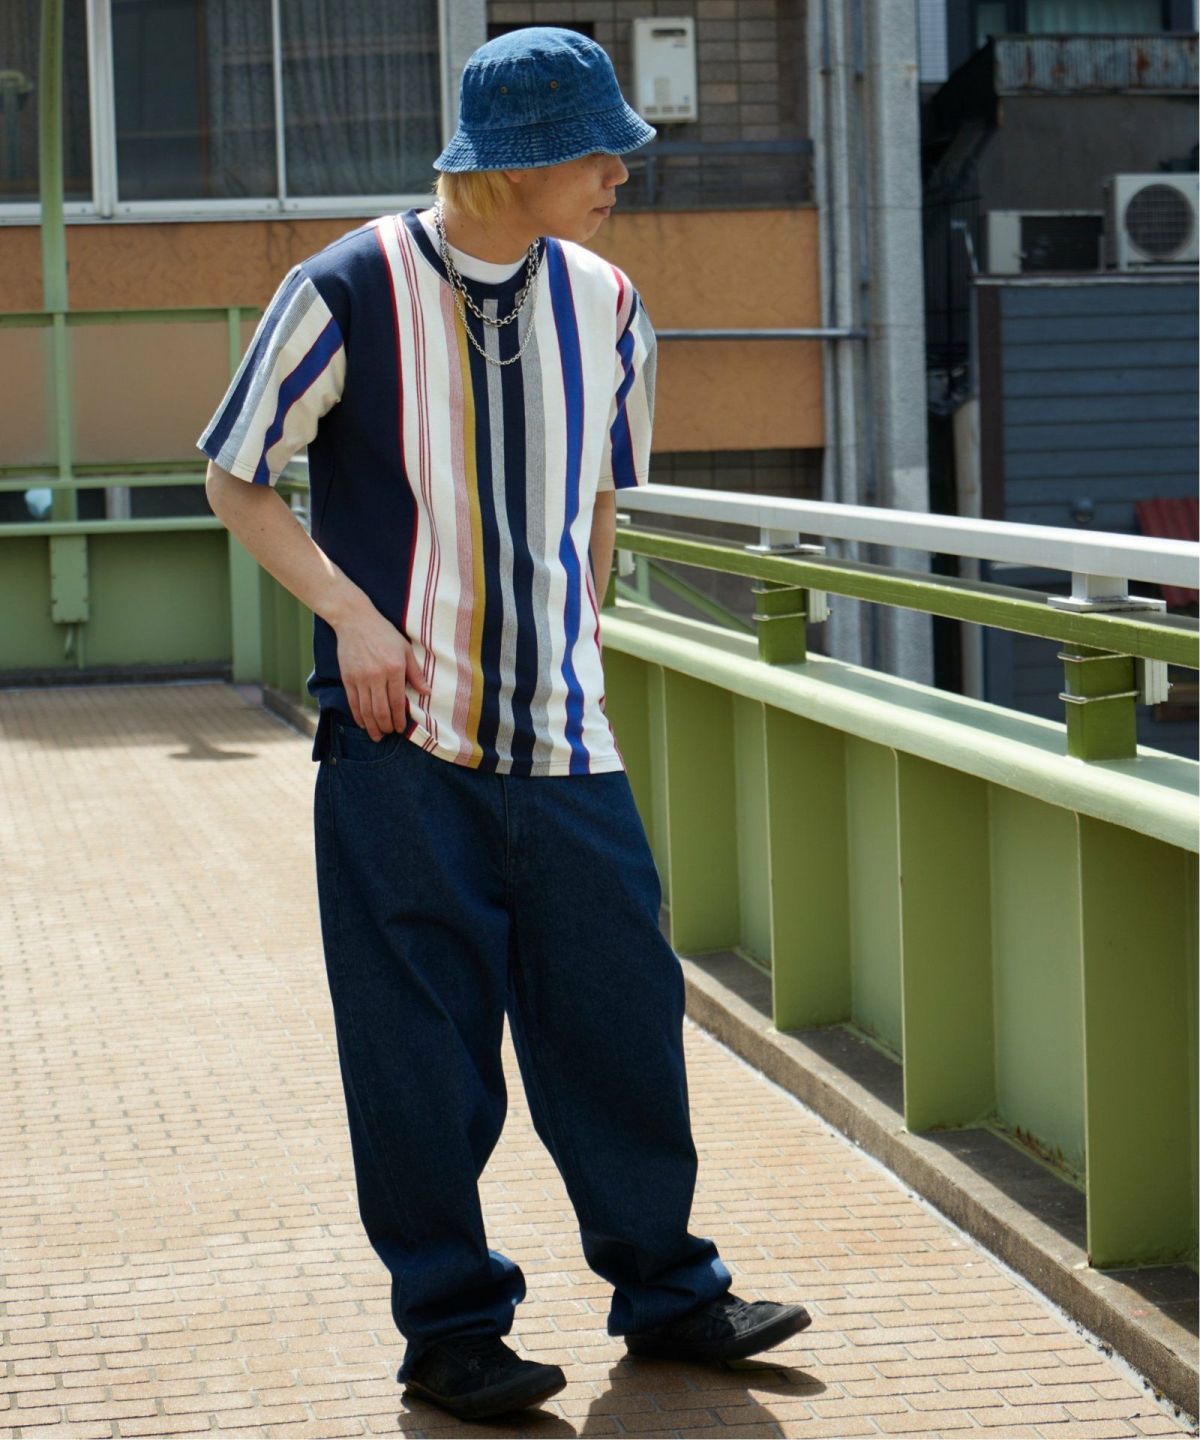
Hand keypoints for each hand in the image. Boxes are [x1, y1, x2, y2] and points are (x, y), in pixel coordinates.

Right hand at [333, 599, 430, 740]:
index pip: (397, 702)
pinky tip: (362, 723)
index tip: (401, 728)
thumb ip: (415, 673)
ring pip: (366, 710)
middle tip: (389, 733)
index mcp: (394, 669)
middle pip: (380, 710)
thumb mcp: (405, 649)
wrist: (355, 620)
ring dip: (371, 726)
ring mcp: (360, 678)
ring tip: (376, 735)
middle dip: (385, 726)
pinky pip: (352, 702)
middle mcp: (376, 676)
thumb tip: (427, 692)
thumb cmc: (384, 633)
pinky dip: (358, 716)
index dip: (399, 719)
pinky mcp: (347, 678)